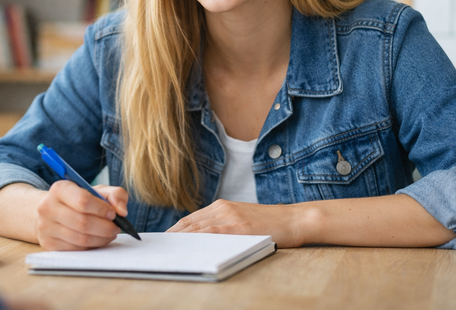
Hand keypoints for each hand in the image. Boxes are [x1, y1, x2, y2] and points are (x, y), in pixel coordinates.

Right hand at [35, 180, 128, 249]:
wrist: (53, 211)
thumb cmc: (79, 200)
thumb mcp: (97, 191)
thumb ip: (115, 195)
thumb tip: (122, 211)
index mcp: (60, 189)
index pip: (83, 201)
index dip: (102, 209)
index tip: (113, 213)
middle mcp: (47, 207)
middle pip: (82, 222)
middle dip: (105, 227)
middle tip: (116, 228)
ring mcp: (45, 227)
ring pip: (80, 239)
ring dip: (101, 239)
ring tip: (109, 234)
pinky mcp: (48, 244)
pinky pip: (75, 249)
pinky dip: (91, 246)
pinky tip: (97, 240)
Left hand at [166, 200, 305, 246]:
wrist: (294, 219)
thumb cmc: (271, 224)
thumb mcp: (243, 220)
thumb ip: (224, 225)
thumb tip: (204, 239)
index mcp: (222, 206)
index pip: (192, 218)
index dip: (176, 230)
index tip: (165, 240)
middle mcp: (223, 208)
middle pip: (190, 223)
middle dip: (174, 236)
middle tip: (161, 247)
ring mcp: (230, 216)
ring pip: (198, 228)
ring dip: (181, 240)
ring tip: (168, 250)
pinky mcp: (239, 226)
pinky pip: (212, 234)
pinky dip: (198, 240)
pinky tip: (189, 247)